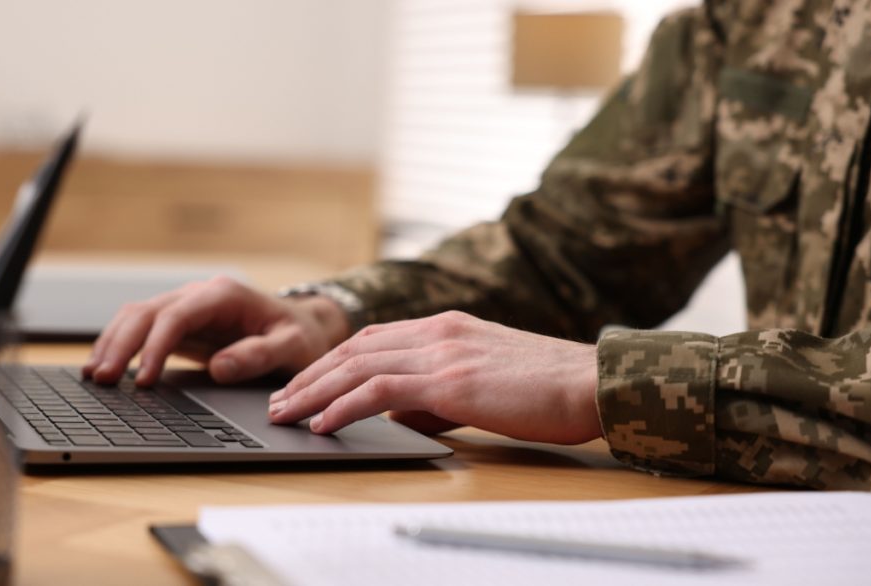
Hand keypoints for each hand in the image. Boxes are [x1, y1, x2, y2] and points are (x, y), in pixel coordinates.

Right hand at [82, 276, 350, 385]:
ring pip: (137, 316)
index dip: (155, 346)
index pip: (177, 316)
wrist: (303, 326)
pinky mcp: (180, 324)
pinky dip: (120, 345)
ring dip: (113, 343)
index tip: (144, 379)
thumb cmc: (299, 336)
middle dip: (121, 344)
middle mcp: (200, 295)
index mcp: (224, 295)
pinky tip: (106, 367)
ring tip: (95, 376)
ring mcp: (187, 307)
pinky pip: (142, 329)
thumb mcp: (292, 347)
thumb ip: (259, 355)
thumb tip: (219, 368)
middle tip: (103, 379)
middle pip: (147, 312)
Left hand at [267, 311, 601, 444]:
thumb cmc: (547, 388)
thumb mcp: (484, 382)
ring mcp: (443, 352)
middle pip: (354, 350)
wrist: (591, 382)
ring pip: (358, 367)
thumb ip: (437, 394)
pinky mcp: (450, 381)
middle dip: (310, 376)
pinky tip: (323, 422)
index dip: (332, 362)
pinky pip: (381, 391)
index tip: (306, 383)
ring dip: (314, 391)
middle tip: (279, 400)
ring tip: (285, 413)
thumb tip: (400, 416)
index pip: (372, 340)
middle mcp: (438, 332)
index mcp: (446, 327)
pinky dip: (344, 405)